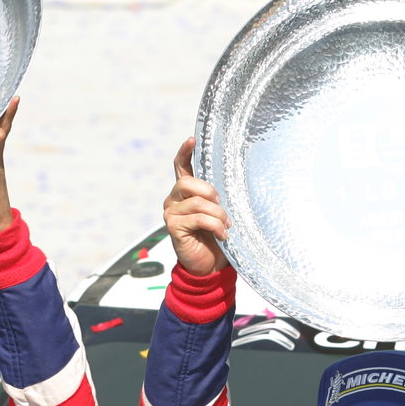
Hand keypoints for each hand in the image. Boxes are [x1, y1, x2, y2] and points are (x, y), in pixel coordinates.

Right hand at [162, 138, 229, 275]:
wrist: (209, 266)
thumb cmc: (216, 238)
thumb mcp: (219, 212)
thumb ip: (218, 197)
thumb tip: (232, 182)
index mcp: (186, 193)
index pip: (180, 166)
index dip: (185, 152)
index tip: (193, 139)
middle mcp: (174, 200)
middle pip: (187, 182)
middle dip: (210, 192)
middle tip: (222, 207)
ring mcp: (171, 213)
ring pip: (196, 202)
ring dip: (217, 214)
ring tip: (225, 226)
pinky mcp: (173, 228)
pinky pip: (197, 218)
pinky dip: (215, 226)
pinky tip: (222, 235)